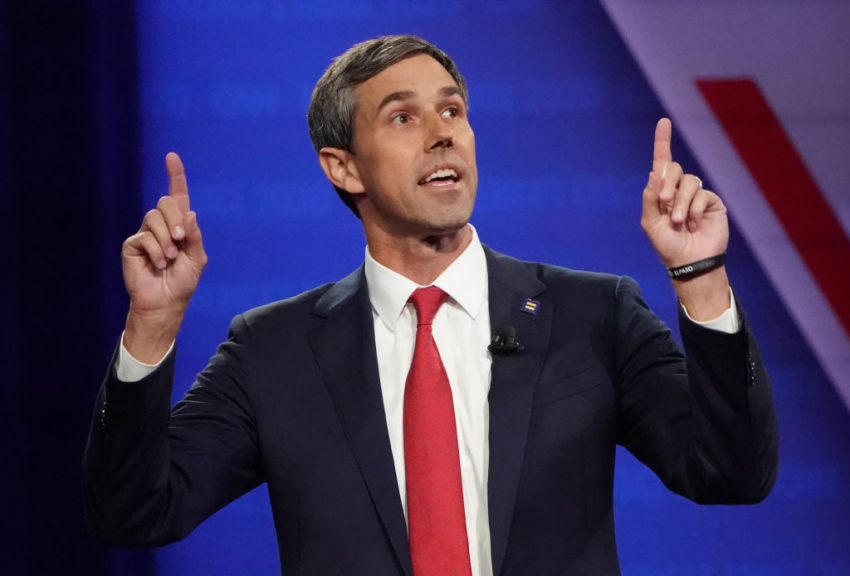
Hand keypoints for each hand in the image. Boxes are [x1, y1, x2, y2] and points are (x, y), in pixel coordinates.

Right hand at [121, 153, 206, 360]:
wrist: (166, 302)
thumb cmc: (182, 281)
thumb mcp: (197, 257)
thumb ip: (194, 235)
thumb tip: (189, 213)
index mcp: (179, 226)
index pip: (177, 195)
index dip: (175, 175)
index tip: (171, 156)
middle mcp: (161, 225)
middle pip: (166, 203)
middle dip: (175, 220)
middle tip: (181, 242)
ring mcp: (145, 233)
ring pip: (154, 218)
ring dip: (166, 240)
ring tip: (169, 259)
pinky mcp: (132, 245)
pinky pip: (144, 237)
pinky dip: (156, 251)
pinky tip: (158, 265)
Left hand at [641, 118, 728, 267]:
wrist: (688, 262)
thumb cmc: (667, 244)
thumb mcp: (650, 223)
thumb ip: (650, 198)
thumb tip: (654, 172)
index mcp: (662, 192)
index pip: (662, 163)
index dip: (663, 141)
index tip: (664, 121)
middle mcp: (679, 190)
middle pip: (673, 168)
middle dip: (667, 184)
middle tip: (664, 203)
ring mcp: (697, 195)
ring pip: (689, 181)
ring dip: (681, 202)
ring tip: (679, 221)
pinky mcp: (712, 202)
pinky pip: (702, 194)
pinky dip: (694, 209)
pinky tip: (693, 223)